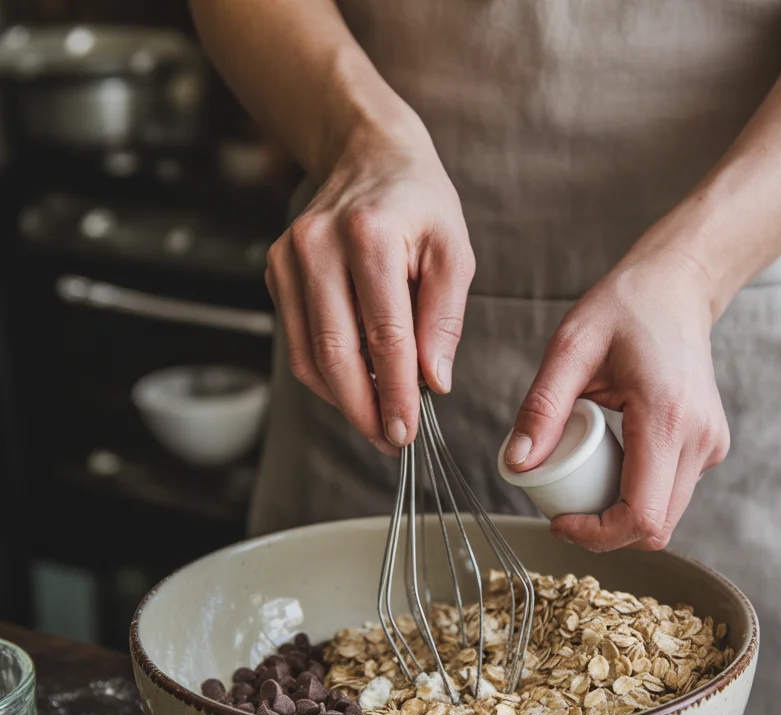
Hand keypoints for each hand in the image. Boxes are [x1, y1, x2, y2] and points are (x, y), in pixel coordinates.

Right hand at [265, 116, 474, 452]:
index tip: (409, 432)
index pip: (384, 336)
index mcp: (368, 235)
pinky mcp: (275, 272)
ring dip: (342, 401)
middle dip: (364, 409)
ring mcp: (288, 258)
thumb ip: (444, 318)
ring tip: (377, 423)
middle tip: (390, 441)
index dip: (398, 392)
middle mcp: (317, 245)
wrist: (368, 155)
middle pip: (335, 353)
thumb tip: (434, 381)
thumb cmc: (418, 204)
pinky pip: (298, 343)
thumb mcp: (453, 250)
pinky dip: (326, 377)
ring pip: (308, 356)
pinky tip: (356, 389)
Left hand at [505, 245, 729, 550]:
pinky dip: (636, 495)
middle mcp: (699, 440)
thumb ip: (542, 407)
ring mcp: (710, 447)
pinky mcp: (709, 448)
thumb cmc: (625, 308)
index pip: (641, 515)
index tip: (560, 522)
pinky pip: (670, 494)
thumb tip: (518, 464)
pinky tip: (611, 463)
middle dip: (604, 531)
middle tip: (564, 510)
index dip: (598, 535)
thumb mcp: (571, 347)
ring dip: (619, 515)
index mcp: (667, 419)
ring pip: (664, 517)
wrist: (678, 286)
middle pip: (654, 528)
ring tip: (584, 479)